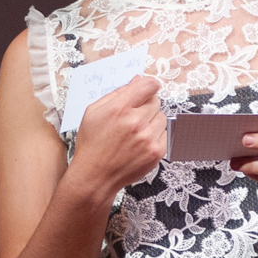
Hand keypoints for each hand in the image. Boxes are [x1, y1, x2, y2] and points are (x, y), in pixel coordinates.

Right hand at [68, 75, 167, 192]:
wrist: (96, 176)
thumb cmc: (92, 144)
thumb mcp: (93, 112)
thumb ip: (116, 93)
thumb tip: (136, 81)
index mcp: (119, 109)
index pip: (148, 85)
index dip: (148, 85)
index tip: (146, 89)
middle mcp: (135, 122)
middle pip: (155, 101)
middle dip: (146, 105)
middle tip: (133, 116)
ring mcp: (148, 138)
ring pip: (162, 117)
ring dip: (151, 121)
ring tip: (136, 131)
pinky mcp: (156, 152)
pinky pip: (164, 134)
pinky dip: (155, 136)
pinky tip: (140, 142)